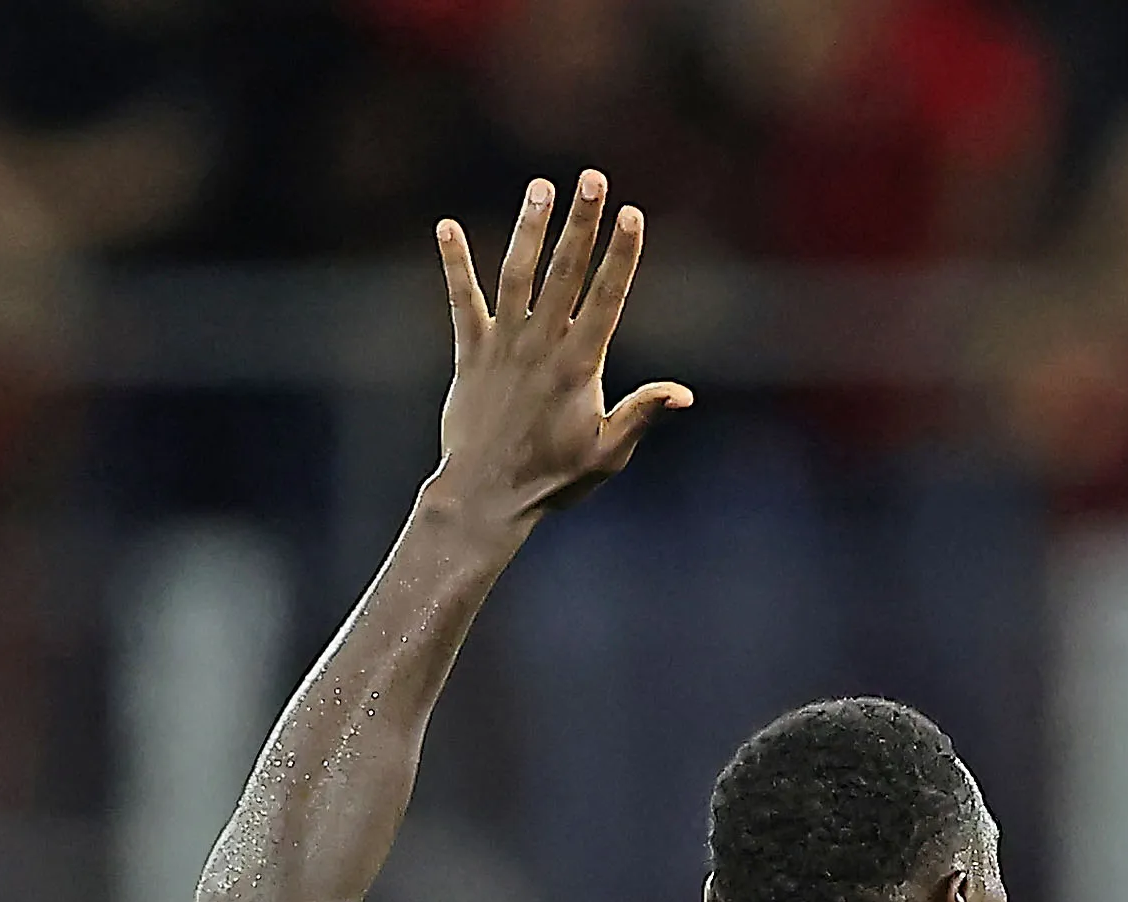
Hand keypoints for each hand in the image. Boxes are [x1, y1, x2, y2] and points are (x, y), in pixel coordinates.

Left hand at [429, 173, 688, 531]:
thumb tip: (682, 394)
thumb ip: (640, 415)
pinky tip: (446, 227)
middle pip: (566, 273)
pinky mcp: (472, 353)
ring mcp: (504, 345)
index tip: (631, 214)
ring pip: (518, 276)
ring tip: (542, 187)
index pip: (607, 298)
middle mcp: (542, 345)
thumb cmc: (553, 478)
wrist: (487, 495)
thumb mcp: (607, 453)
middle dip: (582, 223)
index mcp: (579, 365)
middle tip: (592, 179)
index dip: (621, 254)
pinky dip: (455, 265)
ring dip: (530, 229)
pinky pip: (462, 302)